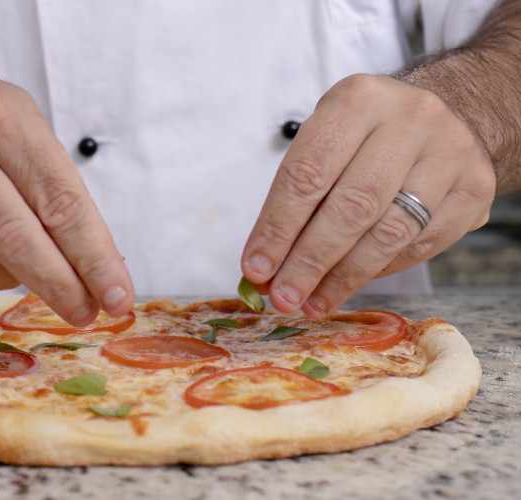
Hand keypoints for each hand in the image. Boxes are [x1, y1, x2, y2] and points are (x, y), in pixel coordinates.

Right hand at [0, 73, 133, 323]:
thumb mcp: (25, 129)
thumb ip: (57, 192)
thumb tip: (95, 270)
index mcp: (2, 120)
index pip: (60, 202)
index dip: (94, 258)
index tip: (117, 296)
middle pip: (14, 239)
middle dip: (59, 286)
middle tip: (84, 312)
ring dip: (11, 280)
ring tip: (20, 263)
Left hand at [241, 74, 494, 317]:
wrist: (447, 113)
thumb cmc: (366, 135)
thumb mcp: (326, 139)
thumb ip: (296, 196)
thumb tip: (265, 267)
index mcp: (358, 100)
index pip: (308, 174)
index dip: (278, 228)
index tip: (255, 269)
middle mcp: (411, 120)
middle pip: (351, 207)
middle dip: (309, 261)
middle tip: (284, 298)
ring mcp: (451, 153)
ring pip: (389, 232)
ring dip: (343, 277)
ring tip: (311, 302)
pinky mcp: (476, 188)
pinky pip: (420, 245)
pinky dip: (380, 271)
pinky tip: (350, 284)